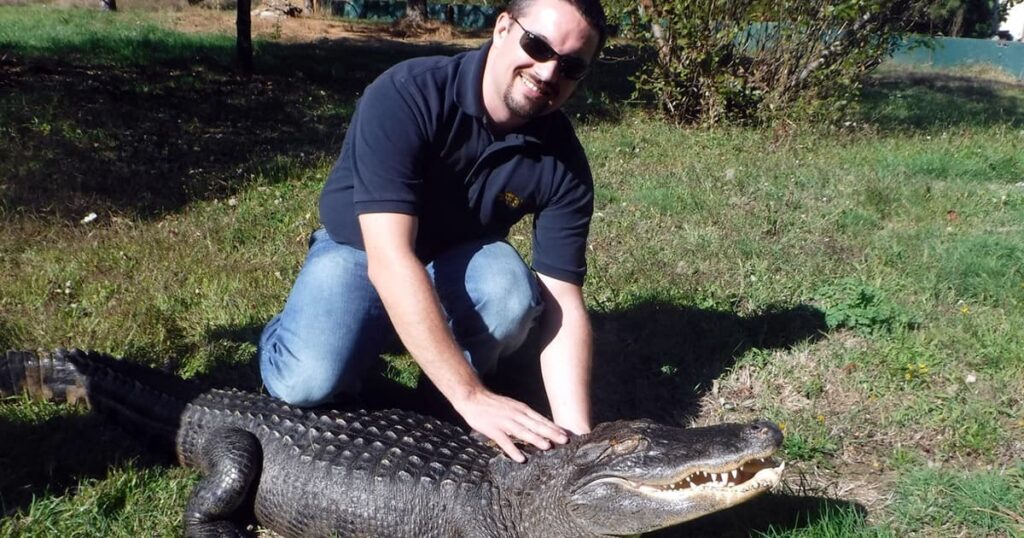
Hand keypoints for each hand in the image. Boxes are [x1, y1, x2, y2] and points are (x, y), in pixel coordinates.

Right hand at [452, 388, 568, 462]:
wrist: (473, 397)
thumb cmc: (495, 404)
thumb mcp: (513, 406)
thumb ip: (525, 415)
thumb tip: (541, 425)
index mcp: (522, 409)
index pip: (541, 419)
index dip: (554, 427)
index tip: (566, 433)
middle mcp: (516, 415)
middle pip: (536, 425)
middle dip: (551, 432)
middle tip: (565, 440)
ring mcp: (504, 422)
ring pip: (523, 431)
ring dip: (535, 439)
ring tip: (547, 446)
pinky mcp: (493, 429)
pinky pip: (505, 441)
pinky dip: (513, 450)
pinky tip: (521, 458)